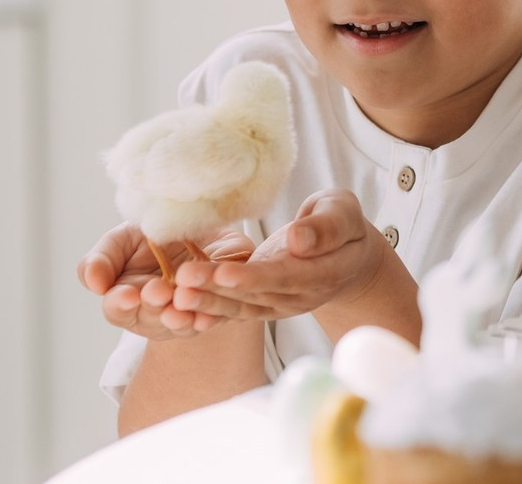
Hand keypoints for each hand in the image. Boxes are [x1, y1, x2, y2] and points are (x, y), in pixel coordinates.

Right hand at [78, 223, 255, 339]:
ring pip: (184, 323)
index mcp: (126, 299)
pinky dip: (212, 315)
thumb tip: (93, 282)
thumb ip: (102, 260)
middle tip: (159, 291)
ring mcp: (186, 315)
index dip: (121, 303)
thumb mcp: (121, 241)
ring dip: (182, 315)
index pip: (118, 309)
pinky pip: (216, 317)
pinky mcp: (218, 308)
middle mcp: (156, 314)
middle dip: (154, 306)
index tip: (128, 294)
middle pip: (151, 319)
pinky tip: (210, 311)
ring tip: (182, 301)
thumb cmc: (150, 237)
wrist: (196, 226)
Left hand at [171, 190, 385, 324]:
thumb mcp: (344, 213)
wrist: (347, 254)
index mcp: (323, 273)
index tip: (224, 272)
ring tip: (174, 291)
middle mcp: (299, 296)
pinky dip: (207, 308)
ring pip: (239, 307)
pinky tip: (178, 303)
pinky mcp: (262, 303)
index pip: (285, 277)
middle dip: (218, 289)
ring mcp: (279, 304)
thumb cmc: (344, 224)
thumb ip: (327, 227)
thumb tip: (300, 239)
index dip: (254, 278)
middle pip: (255, 295)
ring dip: (206, 301)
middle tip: (183, 279)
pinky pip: (233, 309)